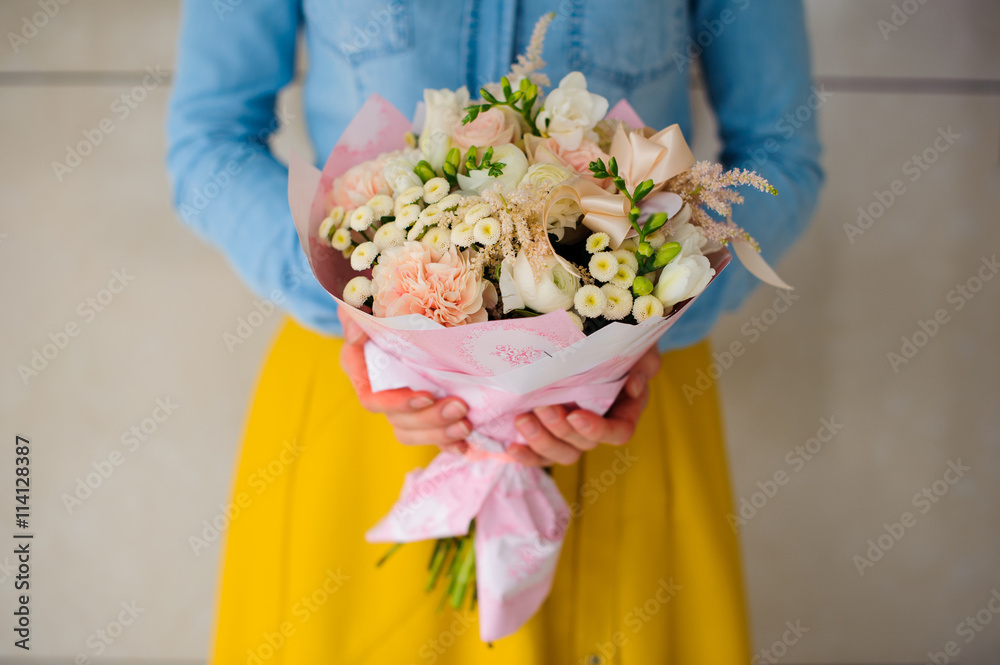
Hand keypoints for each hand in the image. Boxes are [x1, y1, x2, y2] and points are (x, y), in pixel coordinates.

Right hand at [338, 308, 471, 454]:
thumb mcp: (366, 297)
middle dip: (429, 420)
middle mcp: (380, 387)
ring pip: (414, 431)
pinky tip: (466, 446)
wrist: (408, 290)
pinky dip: (447, 441)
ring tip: (466, 426)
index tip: (425, 397)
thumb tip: (355, 334)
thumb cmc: (382, 294)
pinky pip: (431, 432)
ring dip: (440, 433)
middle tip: (460, 408)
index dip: (397, 404)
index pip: (371, 398)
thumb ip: (356, 314)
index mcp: (361, 367)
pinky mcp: (424, 404)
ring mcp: (403, 399)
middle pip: (398, 420)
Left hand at [511, 345, 660, 465]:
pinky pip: (540, 454)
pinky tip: (511, 448)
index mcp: (624, 411)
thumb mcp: (639, 348)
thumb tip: (634, 388)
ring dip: (540, 441)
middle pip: (583, 444)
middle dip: (560, 430)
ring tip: (522, 420)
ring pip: (561, 452)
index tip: (575, 416)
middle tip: (541, 407)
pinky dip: (526, 455)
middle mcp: (599, 425)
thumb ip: (643, 365)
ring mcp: (573, 431)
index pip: (617, 432)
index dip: (597, 430)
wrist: (592, 333)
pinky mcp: (550, 431)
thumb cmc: (620, 341)